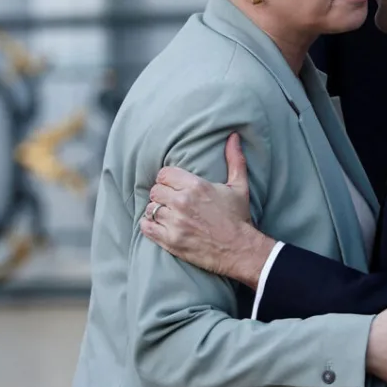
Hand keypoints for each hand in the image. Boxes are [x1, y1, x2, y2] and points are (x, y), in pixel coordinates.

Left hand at [139, 133, 274, 285]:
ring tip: (167, 214)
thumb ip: (234, 159)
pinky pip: (146, 227)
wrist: (240, 250)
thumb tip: (234, 136)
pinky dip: (149, 225)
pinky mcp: (170, 241)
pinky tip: (158, 225)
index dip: (167, 179)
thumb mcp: (239, 186)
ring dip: (156, 210)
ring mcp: (175, 223)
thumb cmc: (239, 218)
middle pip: (155, 191)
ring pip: (150, 208)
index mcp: (196, 186)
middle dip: (162, 195)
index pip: (164, 174)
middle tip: (171, 201)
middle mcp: (182, 203)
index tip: (173, 186)